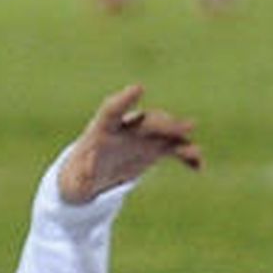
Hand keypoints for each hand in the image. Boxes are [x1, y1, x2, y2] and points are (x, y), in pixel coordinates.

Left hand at [57, 84, 201, 204]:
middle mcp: (125, 128)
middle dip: (165, 123)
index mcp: (100, 131)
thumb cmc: (76, 178)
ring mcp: (142, 137)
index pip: (112, 110)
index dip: (124, 99)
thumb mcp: (73, 184)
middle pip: (147, 120)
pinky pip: (176, 148)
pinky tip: (198, 167)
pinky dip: (187, 156)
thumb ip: (80, 179)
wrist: (90, 179)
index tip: (139, 88)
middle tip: (186, 128)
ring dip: (181, 137)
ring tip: (194, 152)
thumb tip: (87, 172)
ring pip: (166, 131)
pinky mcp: (155, 149)